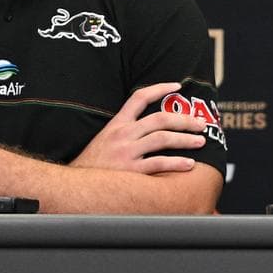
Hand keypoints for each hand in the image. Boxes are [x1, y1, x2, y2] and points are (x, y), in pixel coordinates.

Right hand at [70, 82, 206, 174]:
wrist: (72, 186)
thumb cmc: (92, 165)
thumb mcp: (104, 140)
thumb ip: (124, 131)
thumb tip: (149, 127)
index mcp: (116, 125)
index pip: (139, 97)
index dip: (160, 88)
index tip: (177, 86)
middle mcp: (122, 135)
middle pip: (159, 119)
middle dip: (184, 119)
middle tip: (201, 123)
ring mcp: (126, 153)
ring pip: (162, 139)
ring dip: (185, 139)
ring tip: (200, 141)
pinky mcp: (129, 172)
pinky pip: (157, 164)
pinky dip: (176, 163)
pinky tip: (189, 164)